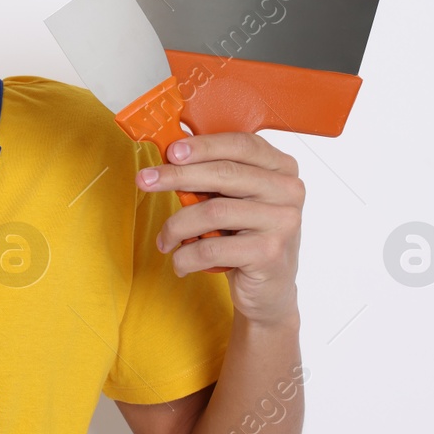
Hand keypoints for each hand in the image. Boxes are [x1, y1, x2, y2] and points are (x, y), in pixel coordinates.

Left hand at [137, 132, 302, 325]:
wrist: (268, 289)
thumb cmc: (246, 236)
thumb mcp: (235, 198)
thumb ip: (213, 174)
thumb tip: (172, 154)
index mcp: (282, 168)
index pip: (241, 144)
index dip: (203, 145)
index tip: (171, 151)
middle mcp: (289, 191)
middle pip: (224, 173)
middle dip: (176, 176)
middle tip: (145, 181)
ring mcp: (283, 222)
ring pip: (212, 212)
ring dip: (176, 226)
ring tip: (164, 239)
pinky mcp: (269, 254)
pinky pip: (211, 248)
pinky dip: (185, 256)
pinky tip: (180, 261)